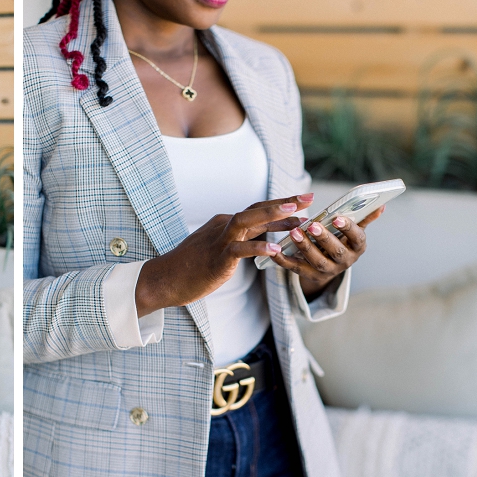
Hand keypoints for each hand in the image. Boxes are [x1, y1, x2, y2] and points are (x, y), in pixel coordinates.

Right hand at [135, 195, 311, 316]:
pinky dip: (258, 247)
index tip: (304, 201)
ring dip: (272, 216)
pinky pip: (239, 249)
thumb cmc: (192, 266)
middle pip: (256, 209)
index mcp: (225, 223)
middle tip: (310, 198)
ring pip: (247, 221)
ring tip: (296, 214)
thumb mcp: (218, 247)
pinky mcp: (217, 258)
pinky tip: (275, 248)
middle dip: (284, 202)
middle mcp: (223, 226)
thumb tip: (261, 236)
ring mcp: (219, 240)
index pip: (257, 209)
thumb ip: (238, 239)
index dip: (281, 204)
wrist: (166, 279)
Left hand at [272, 205, 385, 299]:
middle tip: (312, 225)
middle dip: (324, 238)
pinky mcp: (310, 275)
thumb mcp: (353, 231)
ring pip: (317, 261)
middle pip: (336, 252)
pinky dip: (284, 261)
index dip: (348, 229)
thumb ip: (364, 218)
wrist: (329, 266)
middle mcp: (345, 262)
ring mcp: (328, 271)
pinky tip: (275, 251)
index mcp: (357, 247)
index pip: (357, 238)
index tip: (337, 218)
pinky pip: (296, 269)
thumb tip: (380, 205)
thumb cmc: (341, 240)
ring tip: (294, 232)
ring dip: (305, 247)